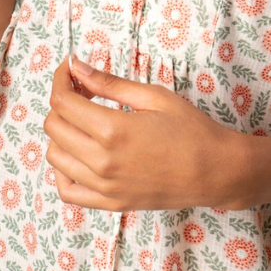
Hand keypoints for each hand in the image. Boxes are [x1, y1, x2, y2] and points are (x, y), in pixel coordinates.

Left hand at [42, 55, 249, 211]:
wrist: (216, 171)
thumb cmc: (191, 130)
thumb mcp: (153, 96)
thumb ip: (109, 83)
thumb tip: (77, 67)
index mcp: (113, 130)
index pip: (63, 102)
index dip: (60, 79)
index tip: (69, 70)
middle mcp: (102, 161)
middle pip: (54, 126)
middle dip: (61, 102)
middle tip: (82, 91)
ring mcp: (105, 187)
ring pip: (55, 157)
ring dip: (62, 133)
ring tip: (84, 121)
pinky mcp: (111, 203)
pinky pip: (67, 191)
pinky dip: (63, 171)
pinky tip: (78, 155)